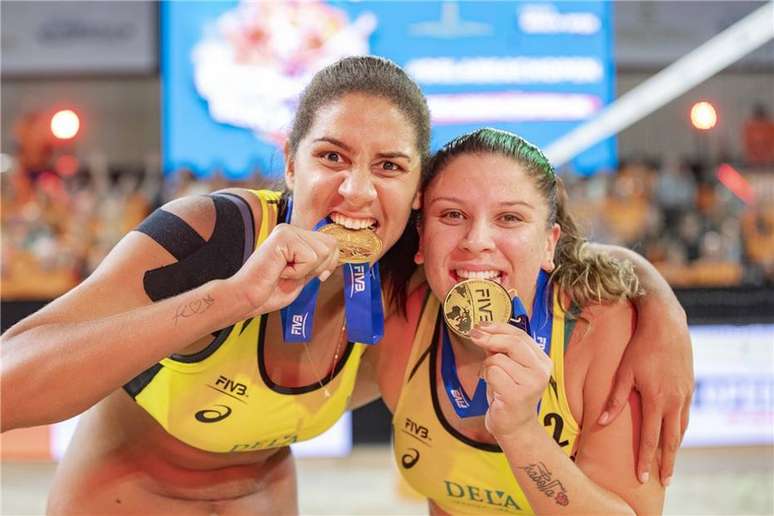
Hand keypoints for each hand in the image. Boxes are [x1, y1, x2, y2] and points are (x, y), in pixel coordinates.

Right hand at [227, 223, 338, 316]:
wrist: (246, 298)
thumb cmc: (271, 291)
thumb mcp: (303, 275)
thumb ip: (318, 263)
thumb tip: (337, 254)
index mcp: (296, 236)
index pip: (331, 242)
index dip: (329, 264)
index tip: (315, 277)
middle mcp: (292, 229)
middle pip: (331, 245)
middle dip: (318, 268)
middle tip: (293, 275)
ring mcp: (287, 231)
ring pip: (322, 252)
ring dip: (305, 271)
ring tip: (284, 272)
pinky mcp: (283, 237)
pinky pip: (310, 258)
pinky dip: (297, 272)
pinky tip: (279, 271)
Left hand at [469, 322, 552, 440]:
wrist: (514, 426)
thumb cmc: (509, 393)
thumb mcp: (509, 366)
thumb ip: (501, 349)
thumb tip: (482, 330)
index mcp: (542, 360)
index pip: (520, 335)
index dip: (499, 327)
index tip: (481, 325)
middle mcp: (541, 371)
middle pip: (513, 342)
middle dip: (489, 337)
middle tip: (474, 336)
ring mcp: (531, 383)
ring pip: (498, 359)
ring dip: (486, 365)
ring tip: (489, 376)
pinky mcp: (517, 395)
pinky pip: (493, 373)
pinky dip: (485, 375)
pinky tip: (490, 385)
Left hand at [598, 299, 692, 485]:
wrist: (666, 325)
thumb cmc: (640, 347)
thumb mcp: (624, 372)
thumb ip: (614, 399)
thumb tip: (601, 423)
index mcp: (656, 399)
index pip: (651, 438)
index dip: (646, 459)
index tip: (642, 476)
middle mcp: (674, 401)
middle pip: (671, 440)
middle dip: (667, 463)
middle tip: (664, 481)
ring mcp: (685, 394)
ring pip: (681, 429)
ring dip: (675, 448)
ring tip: (670, 463)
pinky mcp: (690, 387)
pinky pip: (685, 415)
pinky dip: (680, 429)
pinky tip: (676, 434)